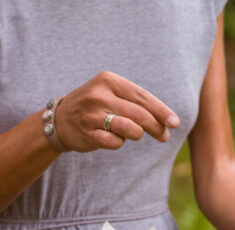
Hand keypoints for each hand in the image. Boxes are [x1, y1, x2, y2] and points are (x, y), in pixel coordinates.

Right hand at [54, 70, 179, 151]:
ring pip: (129, 129)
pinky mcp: (87, 133)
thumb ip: (137, 103)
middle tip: (164, 137)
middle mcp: (99, 94)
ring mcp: (91, 114)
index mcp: (109, 80)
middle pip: (139, 114)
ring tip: (134, 134)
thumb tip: (168, 121)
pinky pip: (114, 142)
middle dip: (156, 127)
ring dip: (136, 135)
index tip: (175, 123)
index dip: (161, 111)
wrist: (60, 119)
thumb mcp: (113, 94)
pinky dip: (119, 143)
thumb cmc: (96, 106)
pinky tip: (113, 139)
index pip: (142, 96)